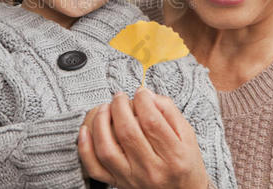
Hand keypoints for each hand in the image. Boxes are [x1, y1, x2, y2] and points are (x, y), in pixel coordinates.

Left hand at [78, 88, 208, 188]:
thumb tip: (145, 94)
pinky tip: (86, 130)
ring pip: (107, 149)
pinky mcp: (118, 183)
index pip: (151, 122)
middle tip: (120, 97)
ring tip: (106, 108)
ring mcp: (132, 178)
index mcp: (173, 156)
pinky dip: (85, 148)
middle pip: (127, 132)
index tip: (140, 93)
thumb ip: (168, 111)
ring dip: (101, 122)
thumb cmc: (184, 162)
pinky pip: (94, 168)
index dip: (142, 100)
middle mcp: (151, 170)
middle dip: (119, 106)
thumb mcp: (187, 135)